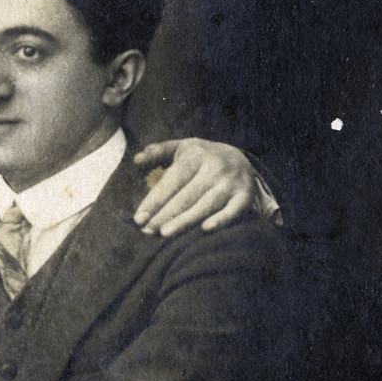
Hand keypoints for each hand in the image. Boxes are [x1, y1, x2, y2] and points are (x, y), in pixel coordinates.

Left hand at [130, 138, 260, 236]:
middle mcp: (216, 167)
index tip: (138, 218)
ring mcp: (232, 182)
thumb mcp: (181, 148)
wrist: (241, 160)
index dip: (154, 200)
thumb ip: (157, 151)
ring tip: (165, 233)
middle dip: (165, 214)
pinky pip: (233, 210)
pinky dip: (221, 219)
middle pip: (186, 195)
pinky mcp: (245, 196)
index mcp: (197, 155)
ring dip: (185, 220)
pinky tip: (205, 229)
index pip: (172, 181)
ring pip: (205, 204)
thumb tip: (136, 160)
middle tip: (147, 230)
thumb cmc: (201, 158)